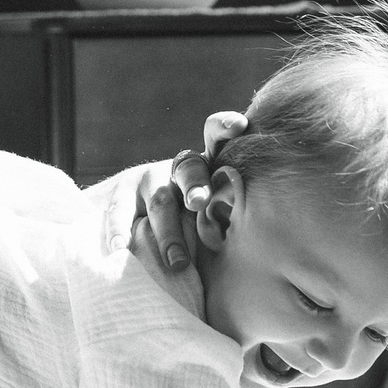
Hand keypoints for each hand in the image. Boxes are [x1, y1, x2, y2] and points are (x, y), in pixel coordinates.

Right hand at [134, 109, 250, 273]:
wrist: (136, 218)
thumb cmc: (195, 228)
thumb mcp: (215, 220)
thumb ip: (231, 224)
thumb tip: (269, 259)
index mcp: (209, 169)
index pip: (216, 140)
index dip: (224, 128)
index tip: (239, 125)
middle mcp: (179, 170)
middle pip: (189, 170)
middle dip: (195, 185)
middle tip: (199, 202)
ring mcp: (148, 180)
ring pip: (160, 202)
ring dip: (170, 233)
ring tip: (178, 262)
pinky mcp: (120, 194)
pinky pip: (119, 212)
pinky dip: (119, 231)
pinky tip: (119, 249)